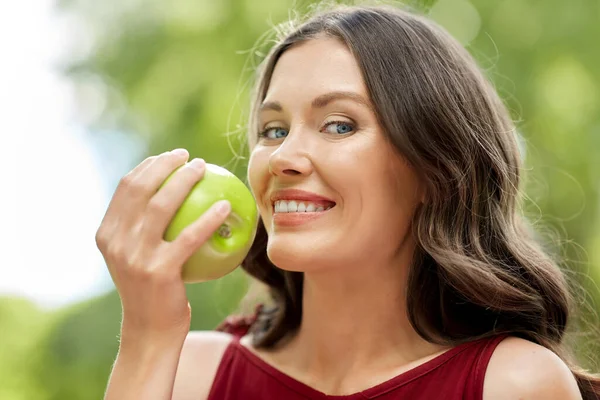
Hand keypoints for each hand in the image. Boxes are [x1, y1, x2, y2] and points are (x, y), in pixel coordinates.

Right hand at [95, 149, 230, 335]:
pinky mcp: (159, 271)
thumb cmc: (152, 290)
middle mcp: (116, 242)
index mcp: (107, 234)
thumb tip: (172, 194)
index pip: (126, 187)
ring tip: (204, 168)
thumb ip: (142, 229)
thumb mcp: (136, 257)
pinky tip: (225, 205)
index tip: (170, 157)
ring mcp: (135, 256)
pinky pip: (190, 236)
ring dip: (185, 180)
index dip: (148, 166)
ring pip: (162, 205)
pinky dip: (209, 217)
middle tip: (188, 157)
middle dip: (164, 164)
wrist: (149, 331)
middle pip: (141, 188)